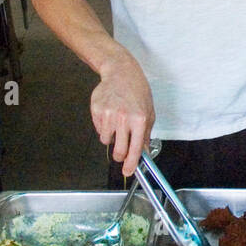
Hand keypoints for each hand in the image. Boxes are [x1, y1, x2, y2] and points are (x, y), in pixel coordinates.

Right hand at [90, 51, 155, 177]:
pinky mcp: (96, 110)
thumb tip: (143, 154)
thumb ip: (145, 135)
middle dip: (119, 155)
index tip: (127, 171)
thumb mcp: (149, 113)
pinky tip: (110, 114)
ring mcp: (108, 115)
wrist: (121, 73)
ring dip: (111, 137)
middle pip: (118, 151)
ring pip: (106, 141)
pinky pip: (99, 129)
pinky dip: (104, 127)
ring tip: (117, 123)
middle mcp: (124, 118)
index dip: (130, 164)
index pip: (135, 149)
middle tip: (121, 151)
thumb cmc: (137, 93)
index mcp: (140, 120)